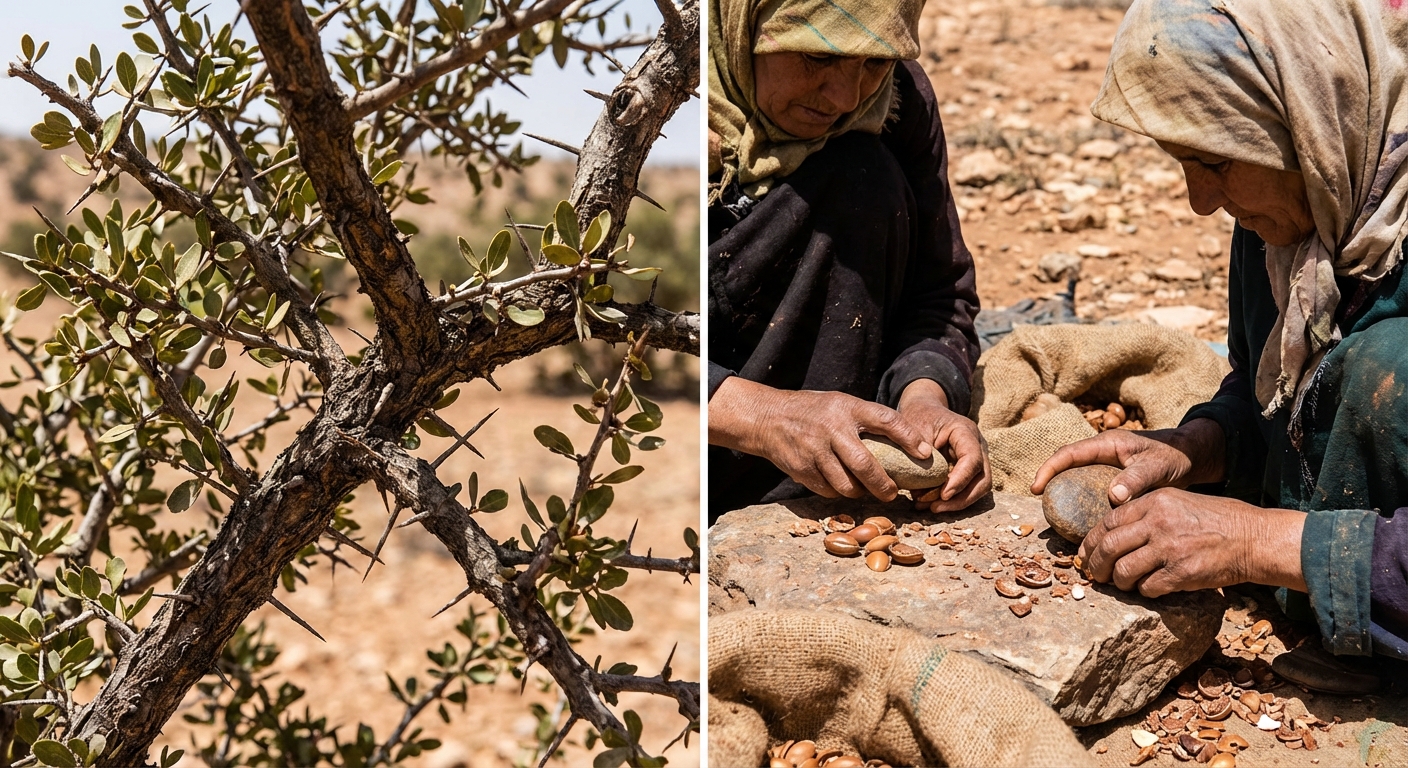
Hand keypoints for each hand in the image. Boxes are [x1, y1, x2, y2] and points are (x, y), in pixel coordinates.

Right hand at [708, 377, 931, 500]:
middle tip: (893, 493)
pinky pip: (827, 490)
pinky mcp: (801, 469)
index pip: (885, 420)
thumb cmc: (813, 411)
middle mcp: (832, 429)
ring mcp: (814, 450)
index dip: (908, 437)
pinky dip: (837, 492)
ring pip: (846, 485)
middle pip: (865, 465)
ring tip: (865, 490)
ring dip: (859, 492)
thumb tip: (904, 441)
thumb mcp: (840, 403)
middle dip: (883, 485)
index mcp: (847, 408)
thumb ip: (864, 419)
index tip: (924, 454)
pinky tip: (840, 485)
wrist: (768, 418)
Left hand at [896, 379, 990, 511]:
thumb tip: (922, 492)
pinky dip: (952, 500)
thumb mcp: (913, 431)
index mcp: (965, 431)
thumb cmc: (918, 417)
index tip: (943, 495)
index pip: (973, 459)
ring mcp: (977, 458)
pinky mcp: (969, 468)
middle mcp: (977, 445)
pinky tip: (931, 504)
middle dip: (962, 498)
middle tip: (936, 507)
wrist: (924, 409)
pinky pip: (968, 489)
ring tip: (931, 508)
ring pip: (979, 488)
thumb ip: (917, 457)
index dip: (960, 479)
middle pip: (983, 479)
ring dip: (957, 502)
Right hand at [1030, 418, 1226, 504]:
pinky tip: (1084, 521)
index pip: (1068, 453)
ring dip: (1066, 492)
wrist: (1192, 455)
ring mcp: (1107, 465)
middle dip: (1051, 480)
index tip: (1036, 488)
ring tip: (1059, 516)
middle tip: (1043, 505)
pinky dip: (1083, 500)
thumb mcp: (1157, 466)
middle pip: (1067, 464)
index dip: (1049, 469)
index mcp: (1107, 444)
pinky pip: (1091, 487)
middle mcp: (1103, 452)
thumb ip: (1137, 478)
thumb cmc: (1175, 456)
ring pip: (1078, 476)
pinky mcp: (1115, 477)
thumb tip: (1113, 496)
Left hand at [1077, 488, 1306, 596]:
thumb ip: (1147, 513)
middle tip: (1094, 576)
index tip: (1085, 554)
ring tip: (1122, 585)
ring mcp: (1170, 548)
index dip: (1091, 542)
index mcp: (1154, 501)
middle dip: (1096, 565)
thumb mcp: (1179, 502)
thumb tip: (1113, 534)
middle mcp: (1158, 522)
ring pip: (1124, 570)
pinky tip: (1150, 589)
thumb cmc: (1217, 521)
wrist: (1254, 538)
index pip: (1108, 522)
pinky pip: (1148, 587)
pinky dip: (1144, 592)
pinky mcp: (1182, 573)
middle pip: (1109, 547)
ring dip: (1119, 582)